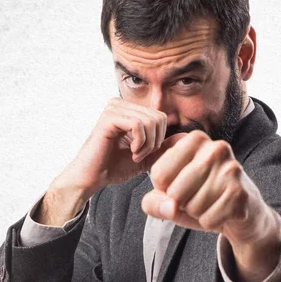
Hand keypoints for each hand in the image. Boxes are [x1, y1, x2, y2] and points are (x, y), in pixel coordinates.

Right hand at [38, 97, 184, 225]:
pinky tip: (131, 152)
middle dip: (154, 142)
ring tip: (135, 155)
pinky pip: (138, 125)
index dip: (160, 139)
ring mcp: (114, 108)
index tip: (145, 153)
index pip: (161, 117)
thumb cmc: (115, 167)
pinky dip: (140, 143)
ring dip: (147, 145)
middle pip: (159, 118)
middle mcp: (121, 104)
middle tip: (140, 155)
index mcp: (130, 110)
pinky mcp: (109, 117)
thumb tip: (188, 137)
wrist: (92, 178)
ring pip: (150, 121)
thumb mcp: (147, 157)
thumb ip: (165, 147)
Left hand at [141, 130, 279, 245]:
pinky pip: (208, 220)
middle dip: (181, 204)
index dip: (164, 190)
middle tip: (198, 197)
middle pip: (174, 192)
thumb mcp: (171, 196)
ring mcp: (232, 170)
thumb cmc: (200, 198)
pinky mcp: (241, 194)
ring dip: (197, 214)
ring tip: (211, 204)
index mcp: (195, 140)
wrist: (242, 212)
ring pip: (192, 207)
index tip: (182, 185)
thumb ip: (155, 201)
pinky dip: (210, 222)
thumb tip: (170, 207)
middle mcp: (216, 148)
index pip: (158, 174)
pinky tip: (222, 213)